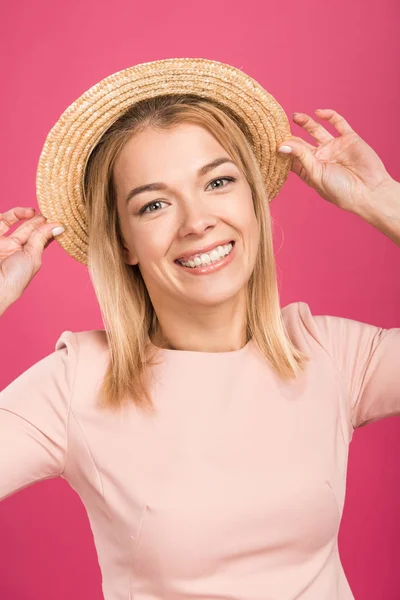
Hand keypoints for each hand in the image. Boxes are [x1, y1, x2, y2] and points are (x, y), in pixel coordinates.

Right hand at [0, 207, 64, 314]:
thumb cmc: (14, 279)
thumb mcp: (32, 257)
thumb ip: (42, 239)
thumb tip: (58, 226)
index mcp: (27, 258)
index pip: (39, 239)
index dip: (48, 228)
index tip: (58, 219)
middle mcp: (13, 249)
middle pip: (26, 229)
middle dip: (37, 219)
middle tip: (48, 210)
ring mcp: (0, 243)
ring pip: (11, 221)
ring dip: (22, 213)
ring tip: (32, 211)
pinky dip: (9, 214)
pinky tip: (22, 212)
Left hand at [278, 108, 393, 213]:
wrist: (368, 191)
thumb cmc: (340, 190)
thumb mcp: (316, 174)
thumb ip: (300, 157)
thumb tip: (281, 145)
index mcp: (310, 170)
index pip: (292, 158)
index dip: (282, 150)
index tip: (269, 142)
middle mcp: (321, 157)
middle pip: (301, 143)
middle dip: (291, 135)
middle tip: (278, 127)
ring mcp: (334, 147)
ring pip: (317, 130)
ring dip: (306, 123)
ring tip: (295, 116)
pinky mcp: (349, 139)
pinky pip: (338, 123)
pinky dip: (329, 116)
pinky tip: (318, 113)